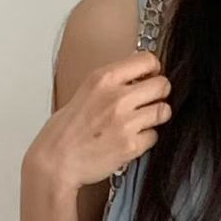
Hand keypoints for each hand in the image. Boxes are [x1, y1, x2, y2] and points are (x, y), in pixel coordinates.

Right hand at [23, 52, 171, 192]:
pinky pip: (154, 136)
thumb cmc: (66, 129)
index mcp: (104, 78)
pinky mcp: (131, 145)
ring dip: (156, 116)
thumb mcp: (86, 91)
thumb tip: (138, 76)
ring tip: (142, 121)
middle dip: (160, 93)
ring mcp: (126, 122)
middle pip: (163, 85)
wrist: (57, 160)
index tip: (150, 77)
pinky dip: (146, 138)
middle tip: (151, 100)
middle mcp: (117, 97)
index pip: (148, 60)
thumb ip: (112, 82)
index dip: (153, 70)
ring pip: (163, 111)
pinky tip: (131, 139)